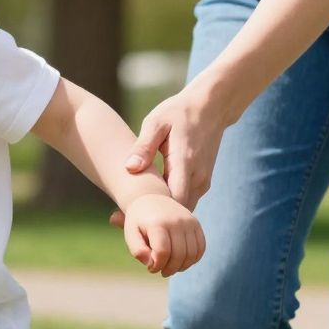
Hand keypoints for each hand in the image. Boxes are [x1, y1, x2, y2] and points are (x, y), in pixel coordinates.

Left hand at [122, 192, 205, 276]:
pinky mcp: (196, 224)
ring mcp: (189, 221)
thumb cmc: (139, 221)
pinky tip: (181, 262)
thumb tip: (150, 263)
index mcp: (158, 223)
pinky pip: (200, 248)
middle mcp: (176, 220)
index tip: (150, 268)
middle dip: (169, 269)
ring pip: (191, 254)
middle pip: (178, 255)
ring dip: (181, 267)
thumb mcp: (130, 233)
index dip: (157, 265)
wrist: (151, 199)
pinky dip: (193, 259)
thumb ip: (137, 250)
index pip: (162, 252)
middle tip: (161, 271)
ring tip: (170, 268)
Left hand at [125, 77, 227, 208]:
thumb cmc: (178, 113)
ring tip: (127, 215)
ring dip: (159, 217)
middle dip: (150, 220)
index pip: (172, 201)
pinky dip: (168, 209)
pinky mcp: (202, 183)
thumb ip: (143, 146)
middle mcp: (197, 177)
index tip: (123, 216)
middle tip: (117, 220)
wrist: (211, 108)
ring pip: (181, 211)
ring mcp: (202, 182)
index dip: (150, 214)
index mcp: (184, 162)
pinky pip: (185, 203)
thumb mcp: (156, 123)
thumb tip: (129, 168)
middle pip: (175, 213)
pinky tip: (146, 206)